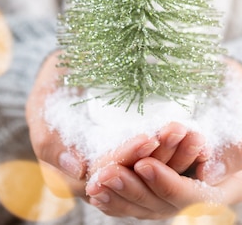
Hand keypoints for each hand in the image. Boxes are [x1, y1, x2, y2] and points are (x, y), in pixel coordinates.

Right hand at [25, 51, 197, 199]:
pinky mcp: (145, 154)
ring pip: (153, 172)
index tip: (147, 139)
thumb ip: (48, 137)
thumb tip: (77, 168)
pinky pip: (164, 159)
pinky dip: (181, 151)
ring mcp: (126, 166)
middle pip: (134, 177)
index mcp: (73, 172)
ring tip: (195, 134)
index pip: (104, 172)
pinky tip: (200, 137)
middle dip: (159, 157)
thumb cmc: (54, 84)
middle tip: (179, 132)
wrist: (72, 66)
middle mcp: (103, 176)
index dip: (125, 157)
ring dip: (176, 156)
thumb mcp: (41, 104)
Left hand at [86, 58, 241, 219]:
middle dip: (136, 191)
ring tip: (96, 184)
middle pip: (168, 206)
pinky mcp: (164, 182)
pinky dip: (119, 196)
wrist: (228, 85)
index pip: (196, 195)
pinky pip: (141, 198)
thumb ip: (235, 145)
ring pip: (150, 207)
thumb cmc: (236, 89)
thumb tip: (208, 174)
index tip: (143, 164)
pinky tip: (96, 188)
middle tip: (107, 175)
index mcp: (233, 183)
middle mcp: (207, 195)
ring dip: (121, 197)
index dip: (168, 182)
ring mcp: (184, 190)